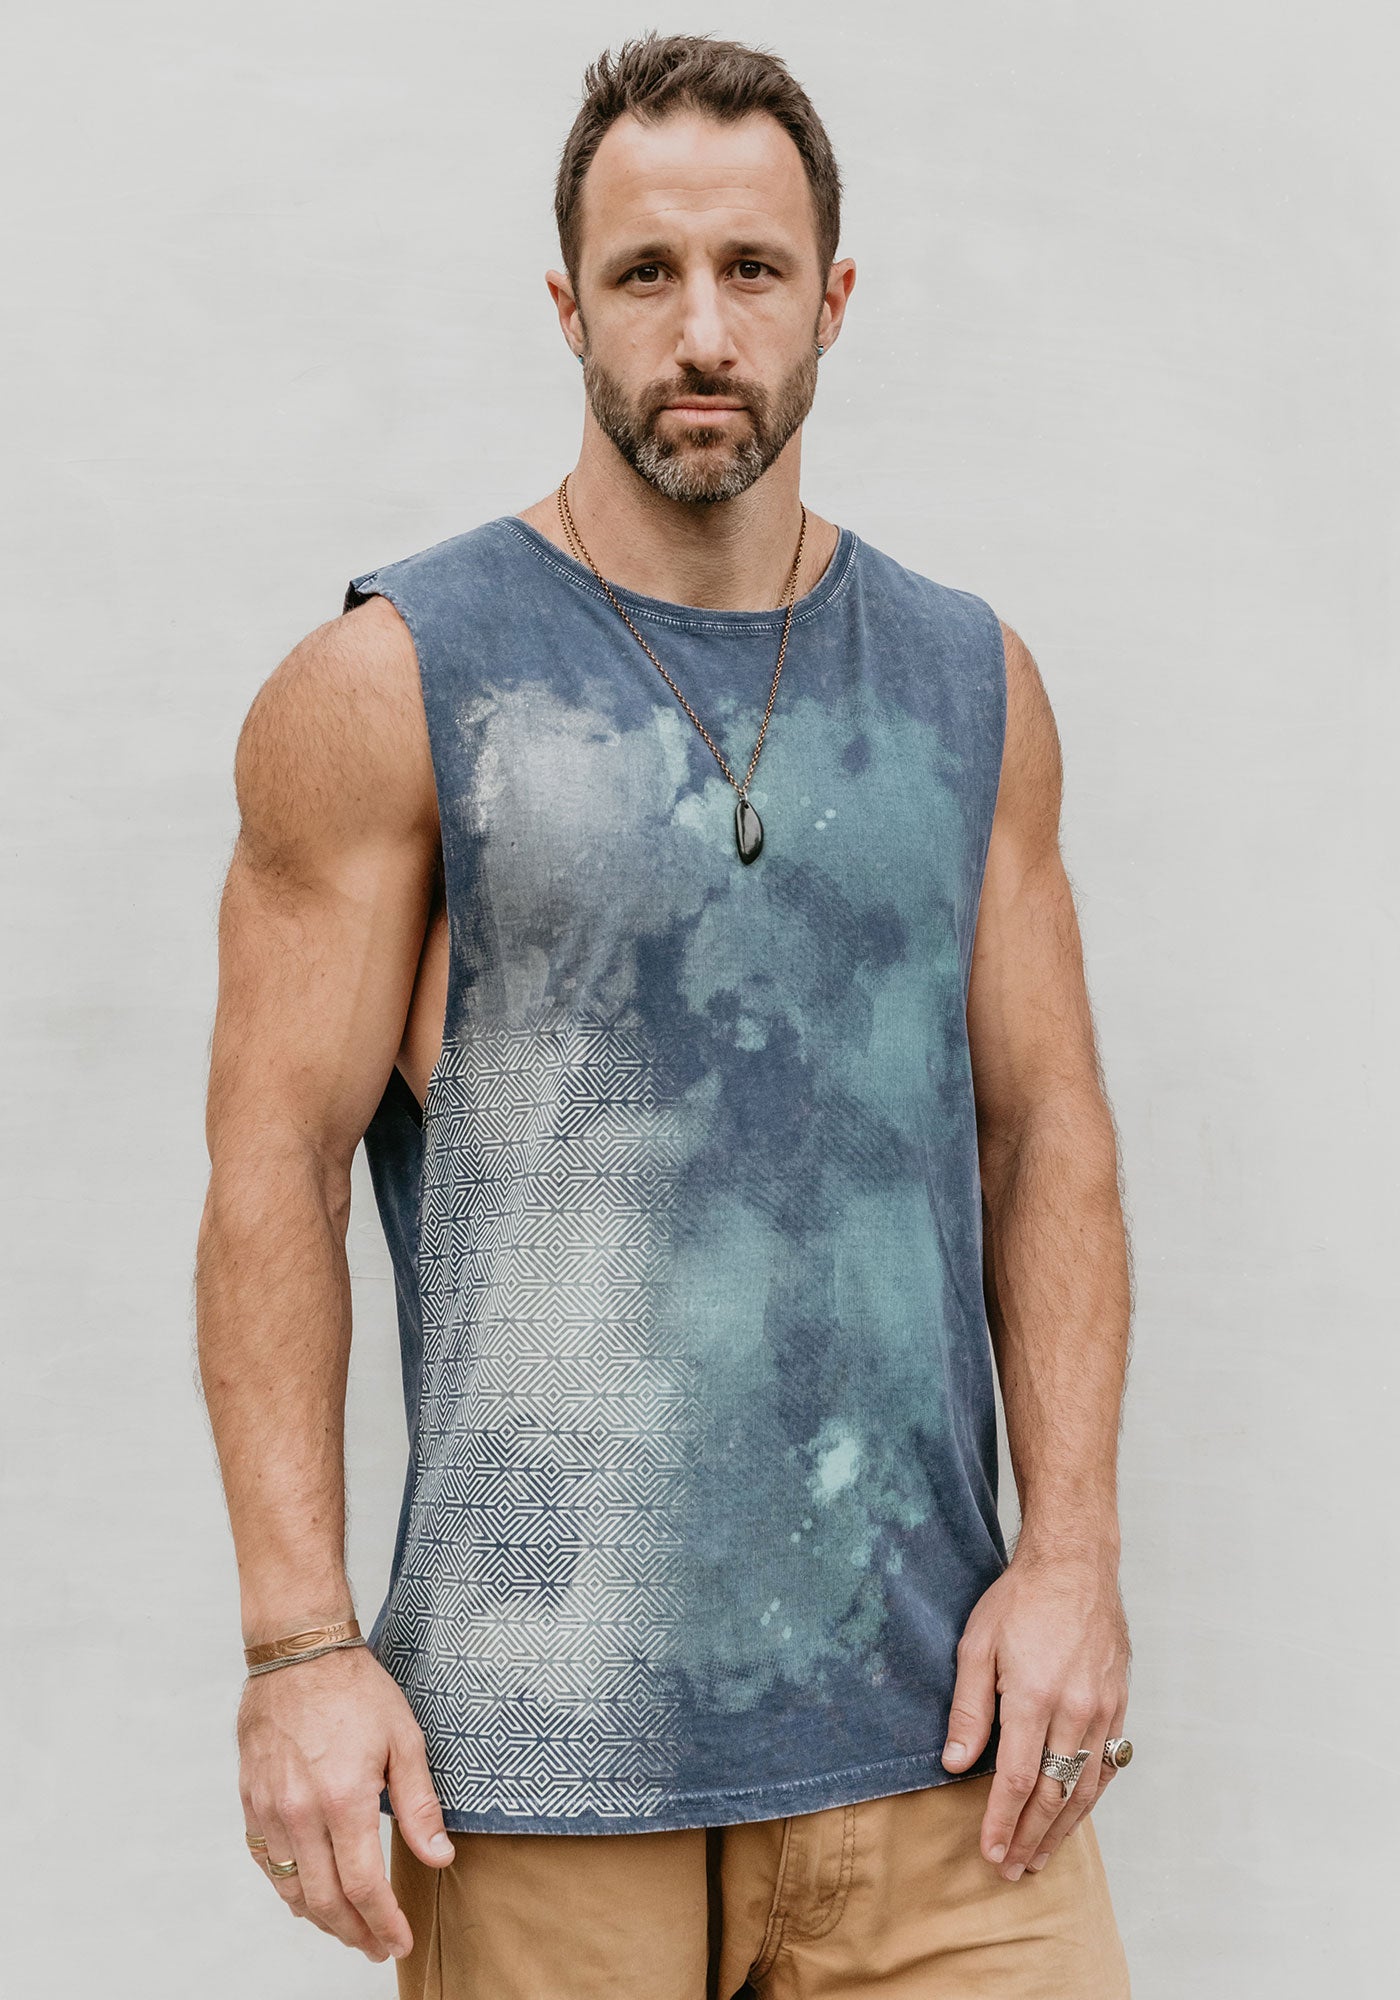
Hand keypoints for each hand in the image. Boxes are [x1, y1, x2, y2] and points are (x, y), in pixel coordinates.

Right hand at [238, 1643, 456, 1961]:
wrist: (298, 1651)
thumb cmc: (356, 1689)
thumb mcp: (404, 1738)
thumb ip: (419, 1805)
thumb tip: (440, 1857)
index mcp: (344, 1799)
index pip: (364, 1886)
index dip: (384, 1923)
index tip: (399, 1942)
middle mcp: (301, 1813)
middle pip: (326, 1900)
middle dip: (355, 1933)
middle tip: (376, 1948)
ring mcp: (271, 1809)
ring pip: (292, 1889)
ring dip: (322, 1919)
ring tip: (349, 1929)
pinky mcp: (251, 1800)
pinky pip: (267, 1863)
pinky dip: (288, 1889)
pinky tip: (308, 1896)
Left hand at [939, 1545, 1129, 1880]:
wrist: (1076, 1564)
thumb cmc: (1019, 1600)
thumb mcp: (977, 1645)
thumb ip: (969, 1709)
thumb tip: (955, 1765)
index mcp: (1035, 1696)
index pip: (1018, 1780)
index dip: (1002, 1822)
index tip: (988, 1853)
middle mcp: (1076, 1710)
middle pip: (1054, 1793)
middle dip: (1030, 1837)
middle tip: (1011, 1870)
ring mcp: (1104, 1709)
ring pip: (1085, 1786)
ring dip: (1062, 1828)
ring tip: (1040, 1857)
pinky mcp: (1119, 1704)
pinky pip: (1108, 1763)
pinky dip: (1090, 1796)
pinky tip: (1075, 1814)